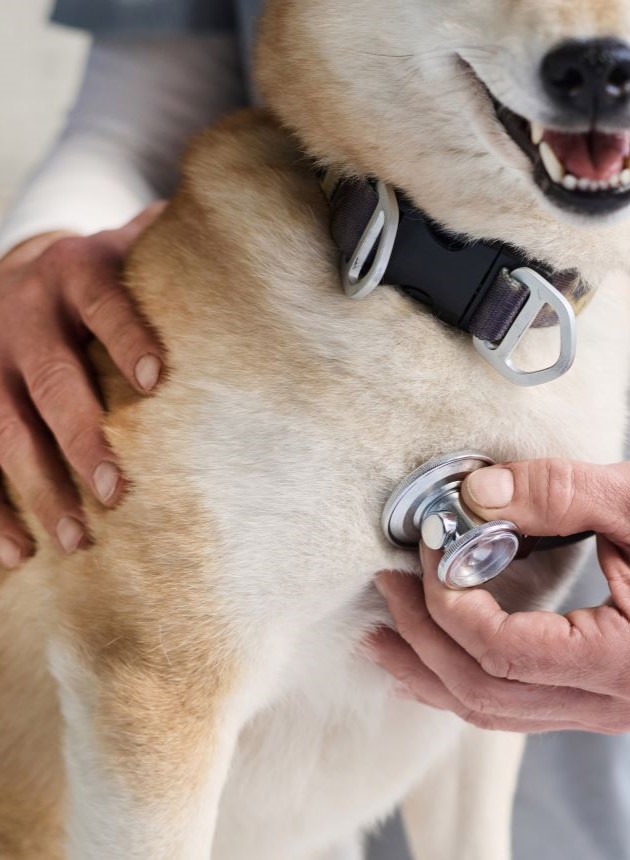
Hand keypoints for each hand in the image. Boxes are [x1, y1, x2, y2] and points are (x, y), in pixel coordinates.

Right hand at [0, 203, 165, 568]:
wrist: (21, 265)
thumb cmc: (102, 273)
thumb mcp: (131, 247)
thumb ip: (174, 245)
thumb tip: (253, 225)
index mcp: (75, 272)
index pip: (105, 302)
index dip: (127, 334)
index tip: (157, 377)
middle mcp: (23, 313)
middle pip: (49, 379)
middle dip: (82, 436)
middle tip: (118, 490)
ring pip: (1, 427)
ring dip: (37, 486)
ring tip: (76, 537)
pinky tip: (17, 554)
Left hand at [370, 456, 629, 733]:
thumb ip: (553, 492)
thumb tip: (471, 494)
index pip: (505, 651)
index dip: (450, 602)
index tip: (427, 548)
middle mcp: (619, 702)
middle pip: (488, 694)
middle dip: (425, 641)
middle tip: (385, 588)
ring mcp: (612, 707)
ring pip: (497, 711)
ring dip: (434, 670)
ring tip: (386, 633)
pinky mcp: (606, 693)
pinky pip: (519, 702)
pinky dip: (468, 677)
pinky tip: (437, 651)